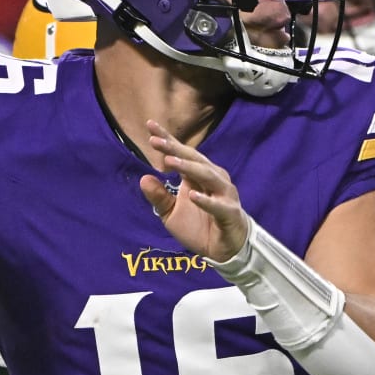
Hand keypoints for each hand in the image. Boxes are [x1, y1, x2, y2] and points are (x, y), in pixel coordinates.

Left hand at [139, 123, 251, 261]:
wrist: (225, 249)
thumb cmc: (200, 226)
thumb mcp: (171, 214)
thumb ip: (159, 197)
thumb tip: (144, 179)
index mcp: (198, 176)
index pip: (181, 153)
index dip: (167, 139)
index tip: (150, 125)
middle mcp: (213, 179)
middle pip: (194, 160)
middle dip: (175, 149)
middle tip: (155, 141)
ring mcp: (223, 195)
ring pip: (207, 176)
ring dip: (188, 168)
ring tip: (169, 161)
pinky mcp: (230, 213)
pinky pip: (217, 206)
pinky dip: (206, 201)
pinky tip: (192, 195)